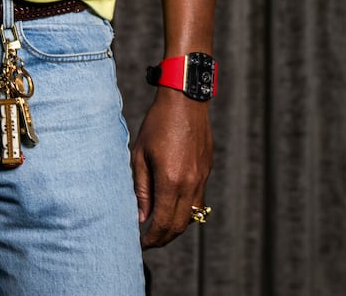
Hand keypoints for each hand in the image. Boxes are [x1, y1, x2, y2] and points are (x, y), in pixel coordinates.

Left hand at [131, 91, 214, 248]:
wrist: (185, 101)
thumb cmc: (157, 124)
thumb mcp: (140, 155)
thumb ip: (141, 189)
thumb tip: (141, 217)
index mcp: (171, 181)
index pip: (163, 223)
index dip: (152, 239)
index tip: (141, 244)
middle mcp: (190, 184)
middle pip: (179, 225)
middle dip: (163, 238)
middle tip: (148, 241)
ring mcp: (201, 178)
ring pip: (192, 216)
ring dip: (175, 227)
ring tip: (158, 227)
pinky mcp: (206, 171)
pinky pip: (198, 200)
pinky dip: (185, 211)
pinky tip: (171, 206)